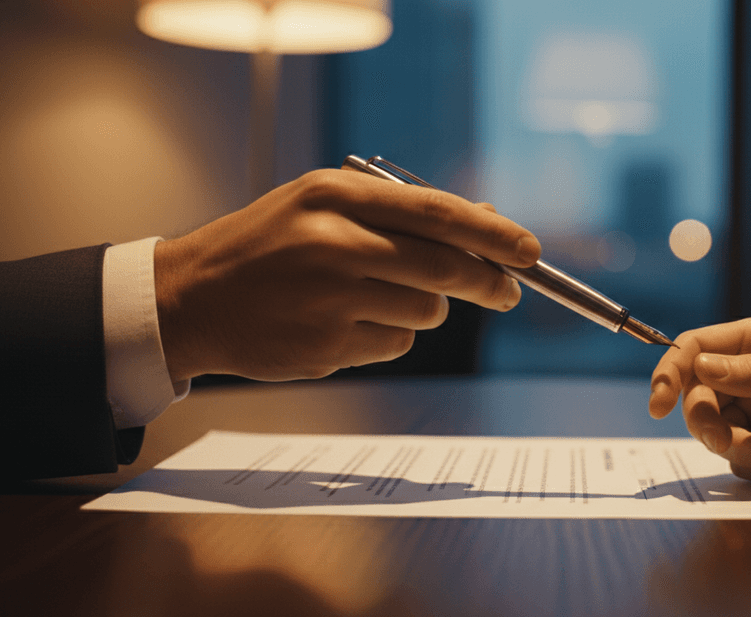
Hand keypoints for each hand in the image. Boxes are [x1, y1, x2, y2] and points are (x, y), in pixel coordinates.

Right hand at [154, 168, 540, 381]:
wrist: (193, 298)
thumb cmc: (270, 245)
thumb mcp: (325, 205)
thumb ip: (402, 212)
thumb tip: (486, 220)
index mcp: (335, 195)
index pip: (437, 212)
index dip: (493, 234)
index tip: (529, 251)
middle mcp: (333, 242)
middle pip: (444, 267)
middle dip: (487, 282)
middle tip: (506, 292)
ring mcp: (329, 299)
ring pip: (426, 312)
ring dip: (423, 309)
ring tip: (375, 296)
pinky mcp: (326, 346)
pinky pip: (395, 345)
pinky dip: (388, 336)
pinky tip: (345, 322)